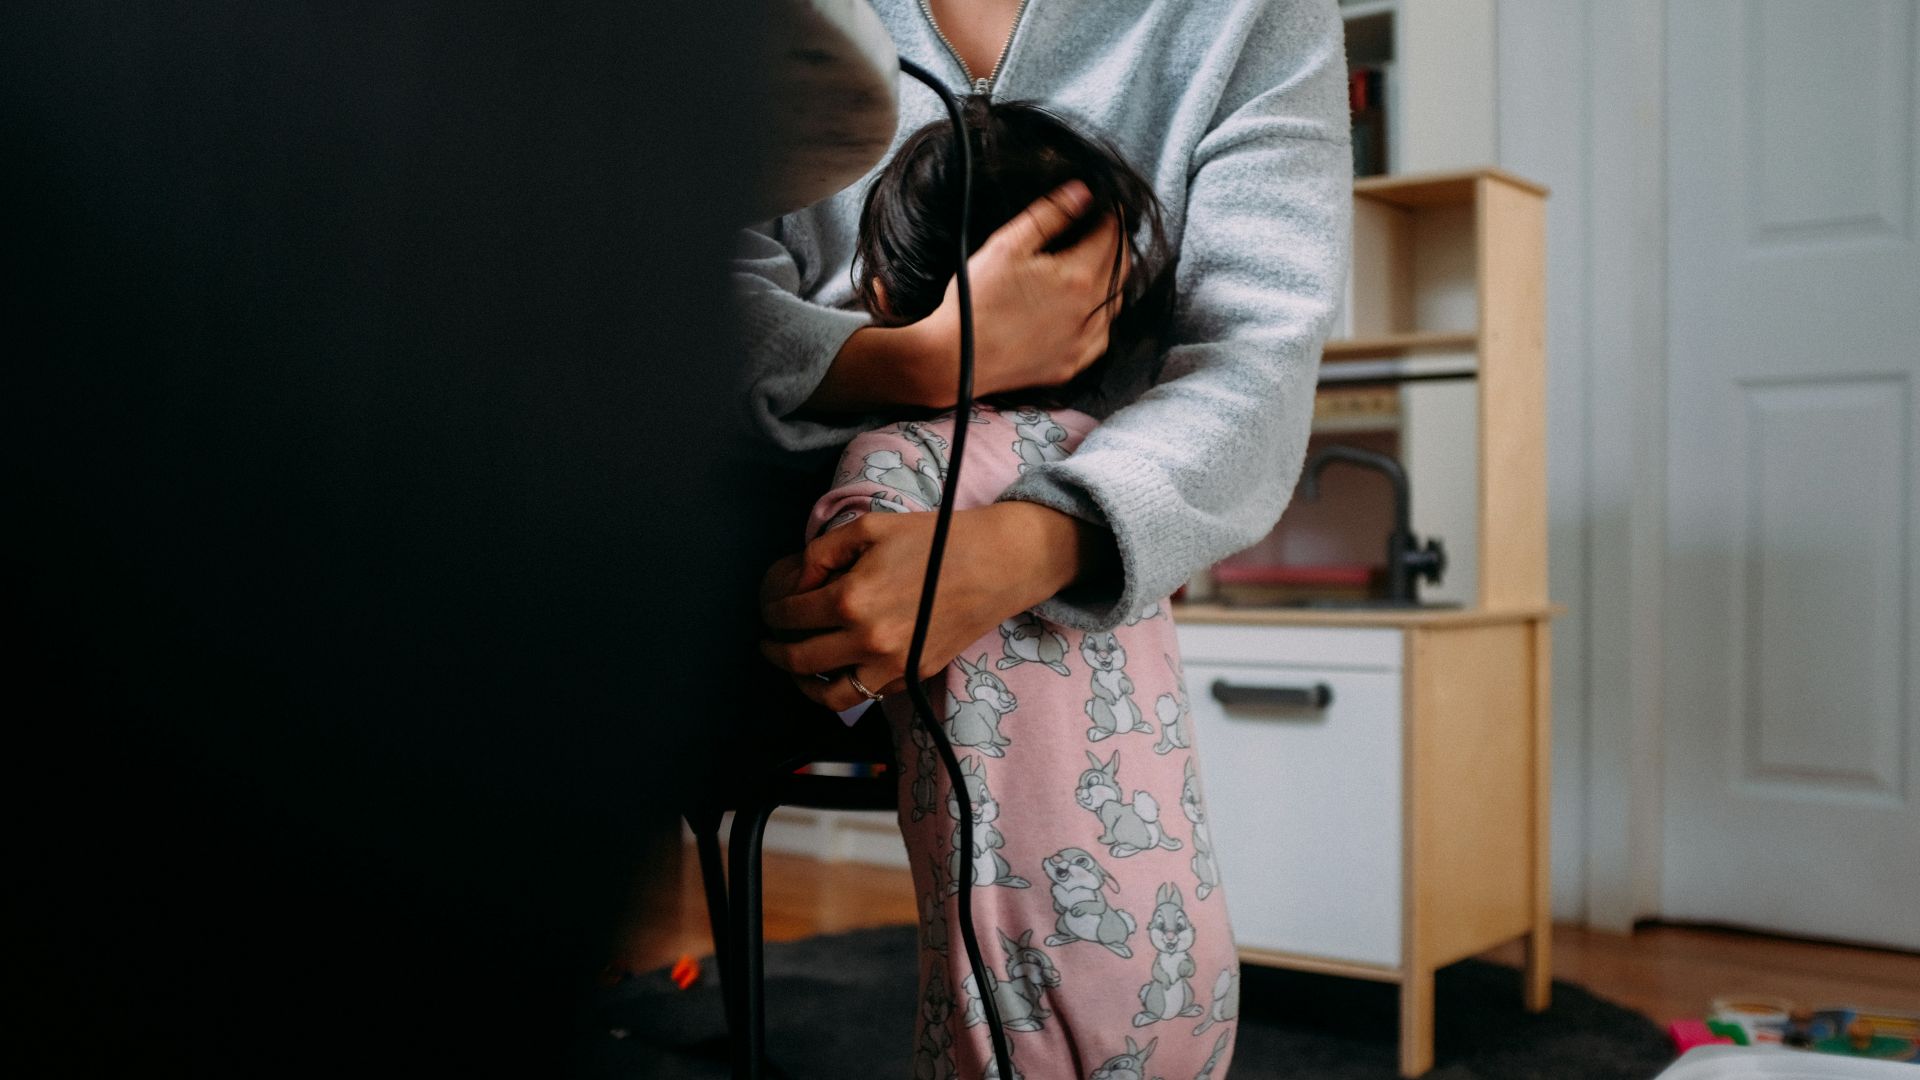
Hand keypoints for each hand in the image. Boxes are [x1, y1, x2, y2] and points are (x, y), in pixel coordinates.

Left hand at [758, 502, 1094, 711]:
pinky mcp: (913, 675)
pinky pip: (866, 696)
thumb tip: (798, 581)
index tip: (771, 607)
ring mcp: (892, 664)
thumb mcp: (870, 527)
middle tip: (768, 641)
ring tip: (795, 668)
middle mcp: (867, 640)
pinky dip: (843, 690)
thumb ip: (822, 552)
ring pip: (829, 695)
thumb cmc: (934, 539)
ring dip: (802, 683)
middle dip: (775, 649)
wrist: (995, 564)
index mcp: (851, 599)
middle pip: (800, 659)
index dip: (772, 610)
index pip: (789, 614)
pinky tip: (838, 671)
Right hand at [915, 179, 1128, 401]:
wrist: (953, 359)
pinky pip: (1101, 337)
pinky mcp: (1071, 365)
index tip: (1108, 207)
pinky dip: (1099, 318)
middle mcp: (1090, 312)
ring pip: (1115, 304)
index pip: (1112, 236)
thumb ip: (1049, 215)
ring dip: (1110, 280)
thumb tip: (1083, 193)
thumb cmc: (975, 300)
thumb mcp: (1008, 245)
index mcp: (1078, 277)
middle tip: (1102, 230)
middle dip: (1115, 244)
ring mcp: (1083, 343)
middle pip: (1121, 269)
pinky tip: (1083, 310)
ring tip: (1092, 265)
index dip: (1113, 216)